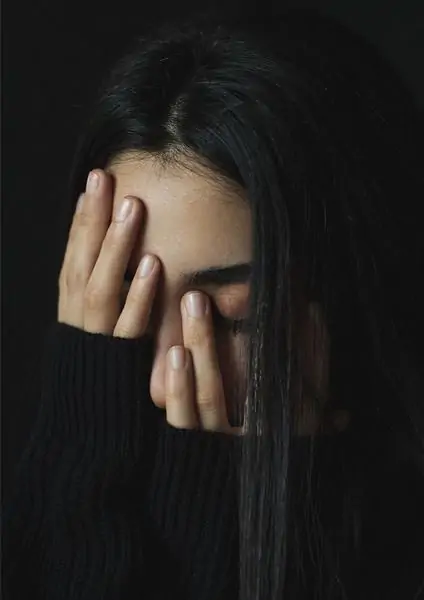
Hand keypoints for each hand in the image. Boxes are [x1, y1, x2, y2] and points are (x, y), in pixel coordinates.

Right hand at [58, 169, 242, 434]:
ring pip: (99, 291)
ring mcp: (97, 349)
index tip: (92, 186)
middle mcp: (78, 330)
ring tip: (130, 208)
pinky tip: (154, 265)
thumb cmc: (103, 392)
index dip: (81, 225)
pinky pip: (127, 329)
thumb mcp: (97, 346)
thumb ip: (103, 314)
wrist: (93, 449)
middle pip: (80, 267)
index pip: (72, 263)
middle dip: (90, 224)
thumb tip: (116, 273)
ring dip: (114, 249)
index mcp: (72, 321)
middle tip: (102, 179)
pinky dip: (138, 296)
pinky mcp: (120, 370)